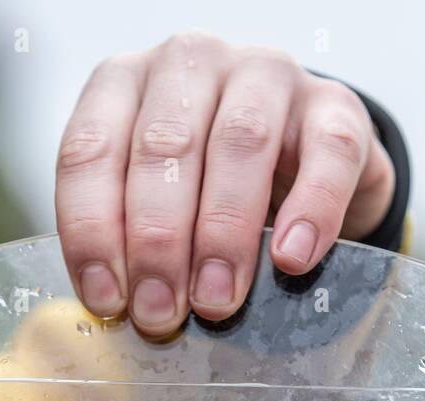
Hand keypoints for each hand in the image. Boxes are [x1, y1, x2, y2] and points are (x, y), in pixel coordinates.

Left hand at [55, 32, 395, 334]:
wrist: (305, 165)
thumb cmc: (209, 187)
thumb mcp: (157, 203)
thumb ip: (131, 240)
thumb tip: (123, 310)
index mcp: (124, 85)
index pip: (90, 150)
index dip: (93, 230)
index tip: (108, 299)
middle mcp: (189, 64)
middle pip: (163, 146)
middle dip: (157, 241)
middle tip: (161, 312)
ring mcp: (265, 75)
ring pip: (239, 141)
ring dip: (223, 232)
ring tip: (217, 299)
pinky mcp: (334, 103)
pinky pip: (328, 152)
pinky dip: (311, 210)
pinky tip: (292, 260)